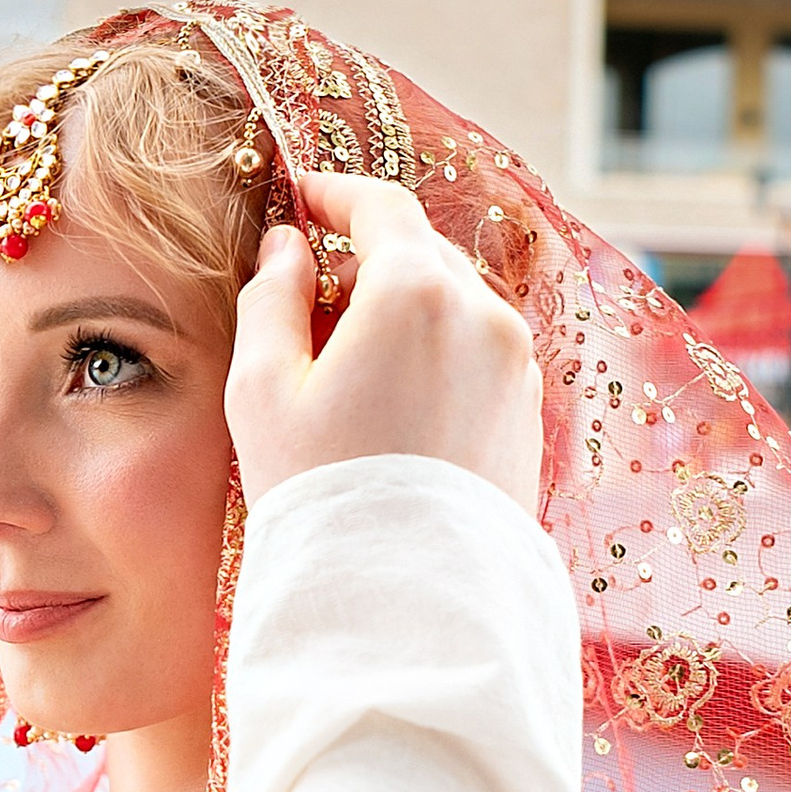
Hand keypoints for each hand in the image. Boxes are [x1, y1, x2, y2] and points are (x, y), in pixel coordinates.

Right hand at [227, 168, 540, 514]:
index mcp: (417, 291)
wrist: (408, 598)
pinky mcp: (528, 409)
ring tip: (346, 363)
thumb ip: (271, 298)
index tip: (300, 200)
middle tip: (309, 295)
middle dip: (365, 257)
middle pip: (420, 250)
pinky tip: (391, 401)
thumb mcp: (262, 390)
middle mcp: (483, 313)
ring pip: (452, 300)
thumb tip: (289, 247)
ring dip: (401, 306)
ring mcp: (516, 363)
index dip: (334, 193)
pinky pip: (476, 349)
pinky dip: (435, 348)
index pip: (380, 205)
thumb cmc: (323, 491)